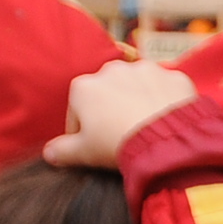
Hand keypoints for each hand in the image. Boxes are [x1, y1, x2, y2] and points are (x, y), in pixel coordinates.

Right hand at [45, 59, 193, 169]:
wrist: (167, 141)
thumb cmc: (118, 144)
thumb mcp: (83, 153)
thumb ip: (62, 151)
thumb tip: (49, 153)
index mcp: (83, 86)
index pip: (77, 111)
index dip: (83, 131)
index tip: (93, 144)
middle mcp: (112, 70)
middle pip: (108, 94)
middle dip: (111, 111)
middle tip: (122, 135)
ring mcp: (144, 70)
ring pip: (137, 86)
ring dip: (138, 101)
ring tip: (145, 125)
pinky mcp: (173, 76)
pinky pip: (166, 87)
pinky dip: (165, 99)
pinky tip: (167, 117)